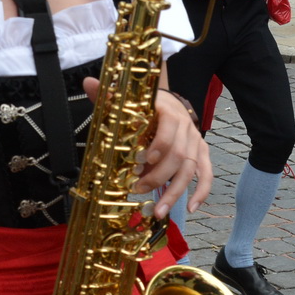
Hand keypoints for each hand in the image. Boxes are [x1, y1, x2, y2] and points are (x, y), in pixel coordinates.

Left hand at [83, 78, 212, 217]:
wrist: (168, 102)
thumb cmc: (144, 106)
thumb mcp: (127, 100)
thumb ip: (108, 95)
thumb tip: (88, 82)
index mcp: (168, 111)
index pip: (168, 128)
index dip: (158, 145)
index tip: (142, 160)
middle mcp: (186, 126)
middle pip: (178, 154)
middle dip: (158, 176)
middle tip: (137, 189)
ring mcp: (195, 141)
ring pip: (190, 170)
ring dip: (175, 192)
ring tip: (159, 211)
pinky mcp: (201, 153)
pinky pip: (206, 174)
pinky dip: (201, 191)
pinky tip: (190, 207)